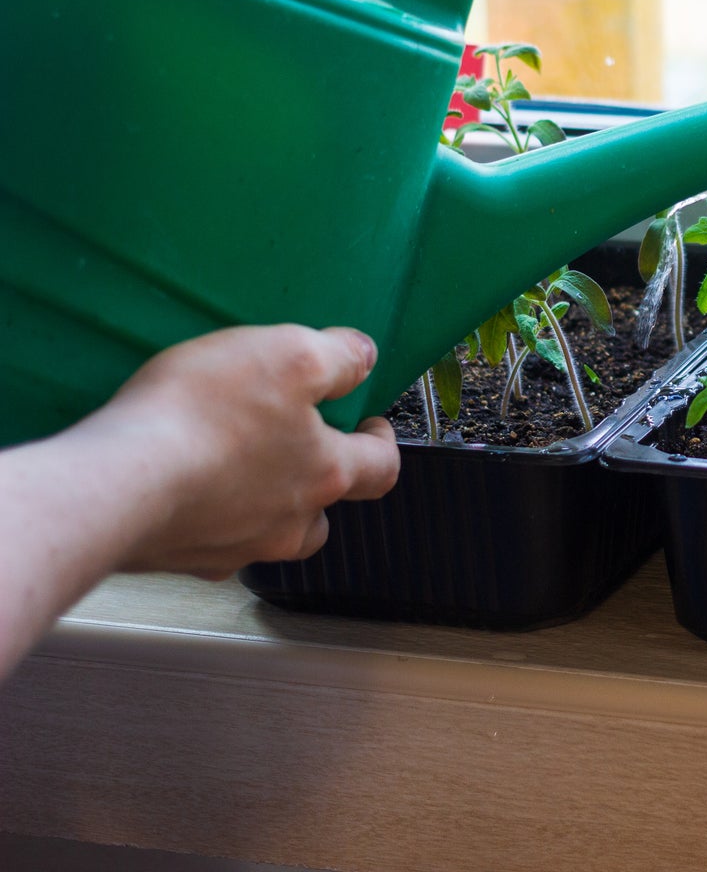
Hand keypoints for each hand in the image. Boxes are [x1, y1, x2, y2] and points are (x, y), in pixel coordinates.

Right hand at [92, 325, 400, 577]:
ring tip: (237, 470)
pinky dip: (205, 517)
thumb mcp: (288, 356)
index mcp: (325, 475)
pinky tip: (181, 490)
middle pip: (323, 513)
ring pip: (267, 533)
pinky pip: (207, 541)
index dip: (382, 444)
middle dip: (320, 483)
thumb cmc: (205, 416)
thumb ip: (336, 357)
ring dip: (263, 506)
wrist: (115, 483)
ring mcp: (232, 549)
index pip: (381, 469)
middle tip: (298, 449)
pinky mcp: (179, 559)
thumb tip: (364, 358)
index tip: (370, 426)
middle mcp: (287, 523)